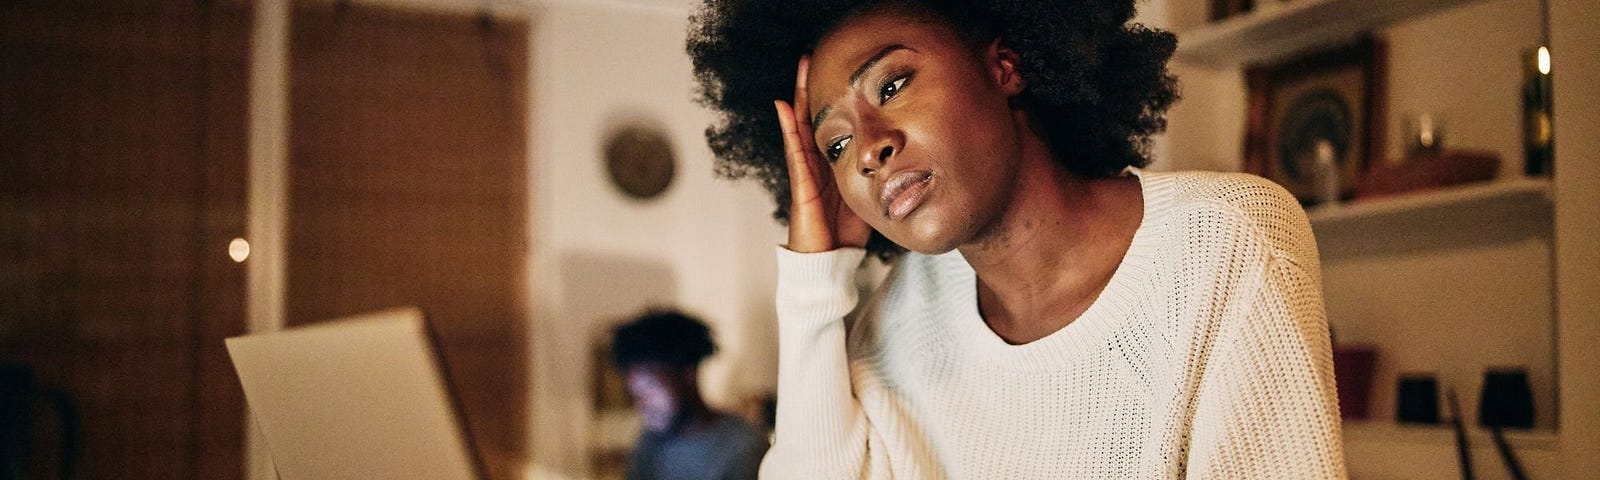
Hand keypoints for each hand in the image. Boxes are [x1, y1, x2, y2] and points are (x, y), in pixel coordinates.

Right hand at [774, 56, 870, 252]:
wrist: (829, 262)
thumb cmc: (847, 233)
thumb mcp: (867, 194)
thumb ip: (876, 174)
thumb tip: (901, 156)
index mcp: (831, 164)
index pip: (828, 124)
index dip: (831, 99)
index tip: (837, 72)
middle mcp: (815, 163)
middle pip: (811, 117)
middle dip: (811, 88)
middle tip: (811, 56)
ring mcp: (805, 171)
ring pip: (800, 125)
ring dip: (799, 96)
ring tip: (800, 69)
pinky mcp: (801, 184)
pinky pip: (794, 151)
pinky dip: (788, 127)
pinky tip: (784, 107)